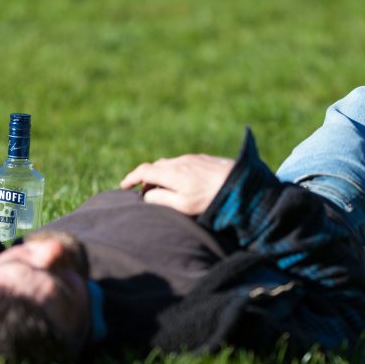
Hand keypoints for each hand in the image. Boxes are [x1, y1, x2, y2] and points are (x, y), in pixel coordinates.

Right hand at [119, 154, 233, 215]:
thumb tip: (146, 196)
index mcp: (171, 173)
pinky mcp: (204, 159)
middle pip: (155, 166)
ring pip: (169, 164)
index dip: (130, 178)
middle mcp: (179, 162)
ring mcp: (192, 158)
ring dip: (162, 174)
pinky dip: (175, 171)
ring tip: (163, 189)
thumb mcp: (183, 205)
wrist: (241, 183)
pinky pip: (183, 163)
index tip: (123, 186)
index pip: (143, 171)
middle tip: (144, 192)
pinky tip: (184, 183)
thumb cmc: (211, 198)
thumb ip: (161, 200)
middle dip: (146, 178)